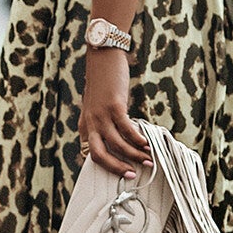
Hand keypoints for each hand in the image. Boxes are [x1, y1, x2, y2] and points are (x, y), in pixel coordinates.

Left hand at [78, 49, 152, 178]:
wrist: (102, 57)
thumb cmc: (103, 82)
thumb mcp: (97, 105)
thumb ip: (104, 122)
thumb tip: (121, 138)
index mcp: (84, 125)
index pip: (90, 154)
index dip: (105, 166)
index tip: (120, 172)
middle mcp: (90, 123)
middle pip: (99, 155)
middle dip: (117, 168)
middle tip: (132, 175)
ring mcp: (101, 115)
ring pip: (116, 144)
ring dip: (134, 155)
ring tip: (148, 160)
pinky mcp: (113, 106)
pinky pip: (126, 129)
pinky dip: (137, 139)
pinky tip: (147, 143)